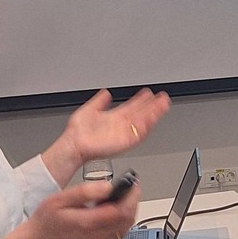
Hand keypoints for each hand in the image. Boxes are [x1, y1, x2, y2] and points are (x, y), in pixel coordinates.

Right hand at [0, 179, 141, 238]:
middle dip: (133, 201)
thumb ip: (84, 192)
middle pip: (128, 220)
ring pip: (125, 228)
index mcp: (89, 222)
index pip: (122, 210)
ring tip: (124, 196)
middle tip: (131, 187)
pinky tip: (114, 210)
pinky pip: (118, 233)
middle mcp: (97, 235)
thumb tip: (107, 186)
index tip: (133, 183)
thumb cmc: (45, 222)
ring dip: (129, 211)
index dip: (132, 196)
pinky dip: (122, 221)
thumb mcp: (60, 199)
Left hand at [43, 88, 170, 184]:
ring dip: (154, 114)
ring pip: (144, 122)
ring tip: (163, 104)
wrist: (74, 145)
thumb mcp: (89, 109)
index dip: (141, 100)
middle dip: (153, 106)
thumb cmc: (78, 132)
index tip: (149, 93)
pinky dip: (147, 125)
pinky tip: (153, 117)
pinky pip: (139, 133)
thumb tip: (105, 93)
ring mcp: (124, 134)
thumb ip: (99, 101)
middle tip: (163, 98)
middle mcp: (121, 126)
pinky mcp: (125, 142)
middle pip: (142, 114)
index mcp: (114, 118)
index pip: (132, 107)